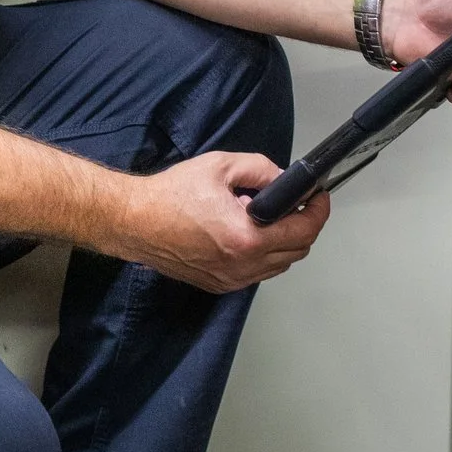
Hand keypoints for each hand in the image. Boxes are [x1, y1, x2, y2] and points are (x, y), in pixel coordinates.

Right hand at [97, 151, 331, 293]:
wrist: (133, 221)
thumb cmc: (169, 196)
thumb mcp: (220, 167)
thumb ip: (261, 169)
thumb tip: (283, 179)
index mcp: (246, 237)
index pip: (304, 231)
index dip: (318, 211)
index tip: (318, 197)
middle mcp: (242, 265)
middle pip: (297, 251)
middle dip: (303, 225)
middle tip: (295, 203)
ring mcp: (230, 279)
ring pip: (279, 265)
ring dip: (284, 242)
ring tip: (267, 217)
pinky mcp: (218, 284)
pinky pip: (256, 273)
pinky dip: (263, 255)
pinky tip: (247, 234)